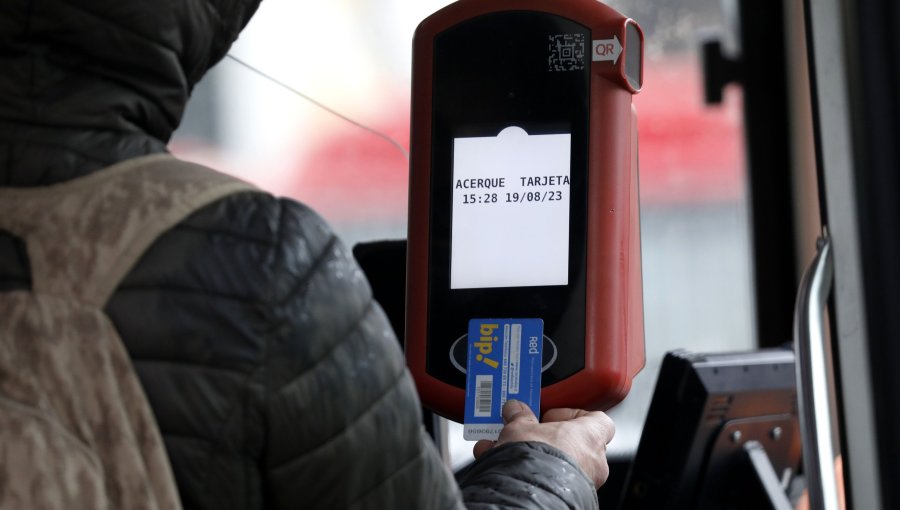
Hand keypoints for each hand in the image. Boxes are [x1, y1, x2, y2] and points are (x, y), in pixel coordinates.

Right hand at [473, 399, 614, 486]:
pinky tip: (505, 467)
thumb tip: (516, 409)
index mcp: (590, 437)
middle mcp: (592, 462)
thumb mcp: (520, 427)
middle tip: (528, 432)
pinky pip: (553, 480)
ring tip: (507, 450)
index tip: (551, 414)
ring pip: (561, 462)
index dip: (573, 414)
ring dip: (536, 455)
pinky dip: (533, 473)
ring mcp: (583, 482)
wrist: (527, 496)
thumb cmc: (536, 460)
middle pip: (574, 442)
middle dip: (548, 437)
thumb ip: (520, 416)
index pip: (597, 419)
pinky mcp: (569, 497)